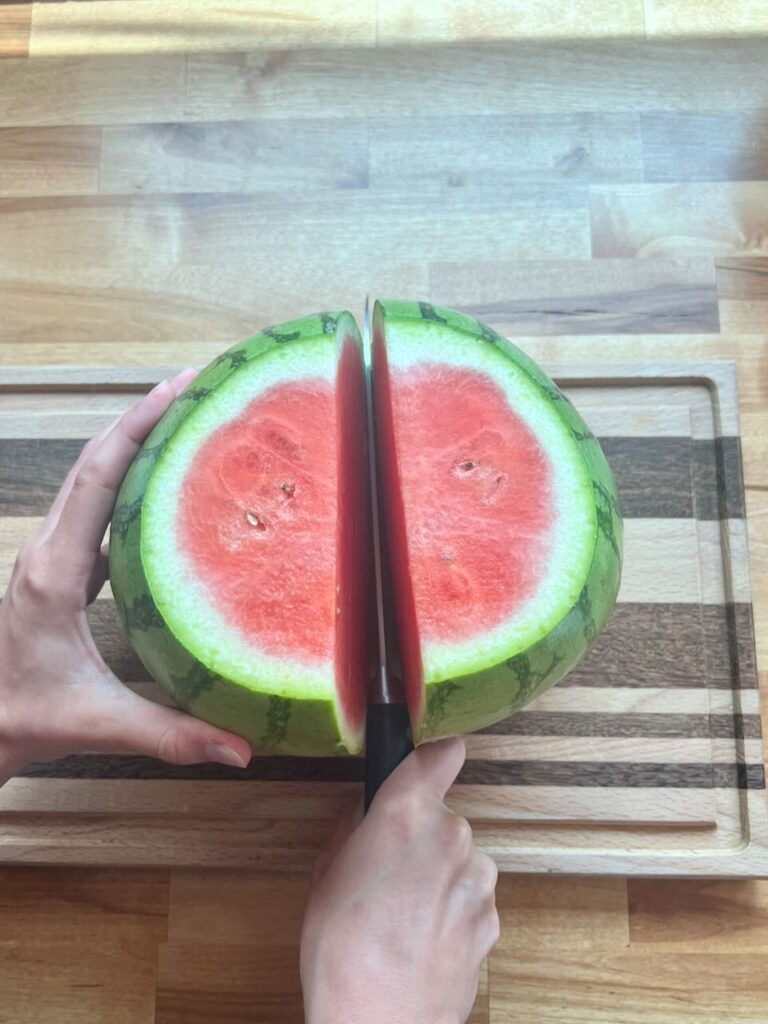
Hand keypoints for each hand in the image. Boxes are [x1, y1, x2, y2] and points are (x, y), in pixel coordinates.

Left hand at [0, 370, 251, 783]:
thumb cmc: (20, 716)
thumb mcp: (95, 722)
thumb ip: (170, 734)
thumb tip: (241, 749)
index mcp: (57, 573)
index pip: (98, 478)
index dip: (138, 428)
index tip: (179, 390)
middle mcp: (50, 551)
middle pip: (94, 460)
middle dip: (143, 417)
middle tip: (196, 387)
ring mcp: (52, 556)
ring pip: (91, 478)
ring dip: (133, 442)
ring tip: (185, 421)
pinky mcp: (61, 569)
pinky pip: (95, 506)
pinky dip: (126, 480)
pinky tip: (163, 485)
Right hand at [300, 737, 498, 1023]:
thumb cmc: (340, 951)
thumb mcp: (327, 873)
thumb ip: (358, 828)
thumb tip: (372, 813)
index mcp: (405, 814)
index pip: (438, 757)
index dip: (436, 759)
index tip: (434, 762)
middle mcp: (451, 836)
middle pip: (442, 818)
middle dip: (419, 837)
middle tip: (387, 875)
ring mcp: (478, 879)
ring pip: (458, 860)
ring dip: (438, 876)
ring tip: (402, 918)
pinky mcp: (492, 917)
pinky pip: (470, 897)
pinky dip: (452, 910)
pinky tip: (423, 940)